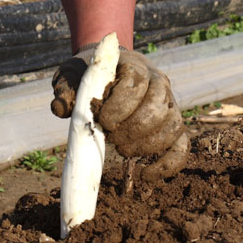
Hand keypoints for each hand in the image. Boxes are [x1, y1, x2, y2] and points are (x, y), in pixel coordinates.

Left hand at [51, 46, 188, 180]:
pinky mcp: (173, 125)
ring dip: (146, 145)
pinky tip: (146, 175)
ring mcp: (170, 105)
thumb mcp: (72, 75)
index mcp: (135, 67)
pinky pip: (182, 146)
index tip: (102, 121)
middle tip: (112, 138)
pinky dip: (168, 164)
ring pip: (172, 126)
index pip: (135, 85)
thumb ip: (65, 89)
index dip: (119, 107)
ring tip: (123, 150)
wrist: (109, 70)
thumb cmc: (89, 75)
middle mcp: (159, 83)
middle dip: (132, 129)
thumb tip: (61, 108)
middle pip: (156, 108)